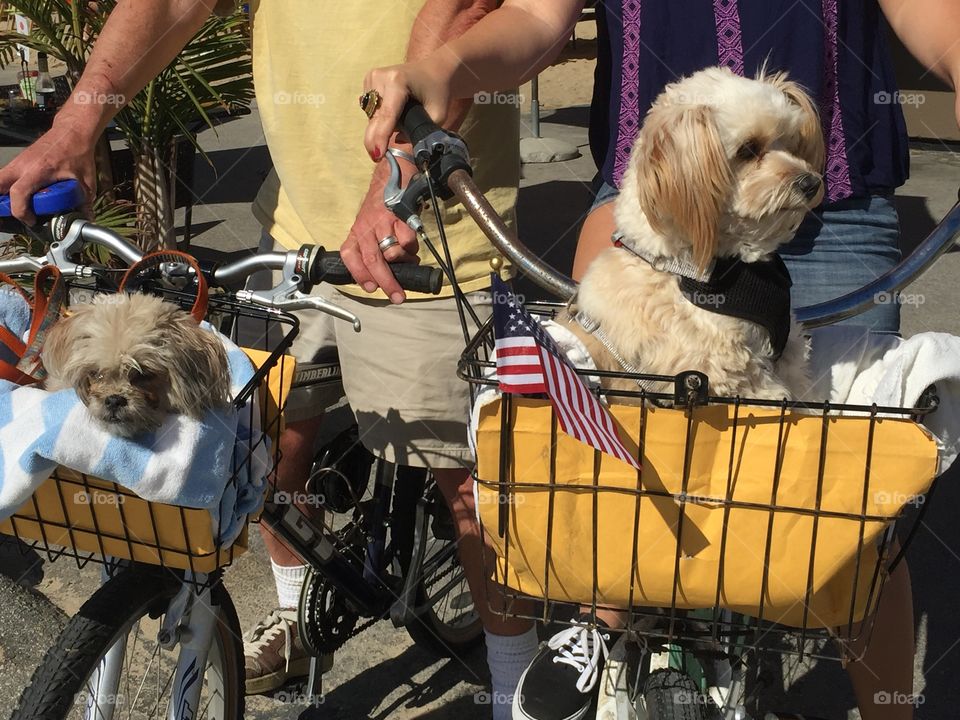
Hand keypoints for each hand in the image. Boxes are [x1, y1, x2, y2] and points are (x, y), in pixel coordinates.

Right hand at [0, 115, 96, 224]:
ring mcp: (18, 162)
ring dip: (4, 195)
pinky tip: (19, 197)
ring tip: (17, 207)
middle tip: (17, 214)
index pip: (18, 193)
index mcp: (39, 170)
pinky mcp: (18, 161)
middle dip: (3, 203)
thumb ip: (85, 202)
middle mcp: (23, 165)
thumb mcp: (86, 181)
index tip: (32, 220)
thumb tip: (86, 220)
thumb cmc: (78, 153)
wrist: (72, 132)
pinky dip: (7, 187)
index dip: (21, 211)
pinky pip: (5, 176)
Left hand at [340, 154, 419, 303]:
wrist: (394, 172)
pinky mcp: (399, 216)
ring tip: (409, 260)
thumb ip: (372, 247)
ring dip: (404, 262)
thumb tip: (383, 273)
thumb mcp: (370, 225)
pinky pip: (407, 241)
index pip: (349, 256)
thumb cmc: (384, 204)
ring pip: (391, 253)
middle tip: (398, 296)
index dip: (359, 274)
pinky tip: (412, 244)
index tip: (371, 289)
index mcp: (356, 231)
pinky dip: (412, 248)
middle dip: (386, 282)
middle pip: (372, 260)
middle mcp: (365, 226)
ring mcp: (382, 221)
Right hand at [362, 61, 450, 161]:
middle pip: (375, 117)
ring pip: (370, 114)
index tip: (377, 155)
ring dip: (379, 126)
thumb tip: (396, 142)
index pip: (387, 115)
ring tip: (399, 124)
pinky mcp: (369, 80)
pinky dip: (378, 117)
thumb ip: (420, 130)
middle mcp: (381, 77)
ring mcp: (372, 77)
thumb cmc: (438, 92)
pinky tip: (393, 114)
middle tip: (377, 158)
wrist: (434, 70)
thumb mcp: (437, 115)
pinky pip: (370, 108)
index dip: (381, 137)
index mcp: (398, 81)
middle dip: (376, 139)